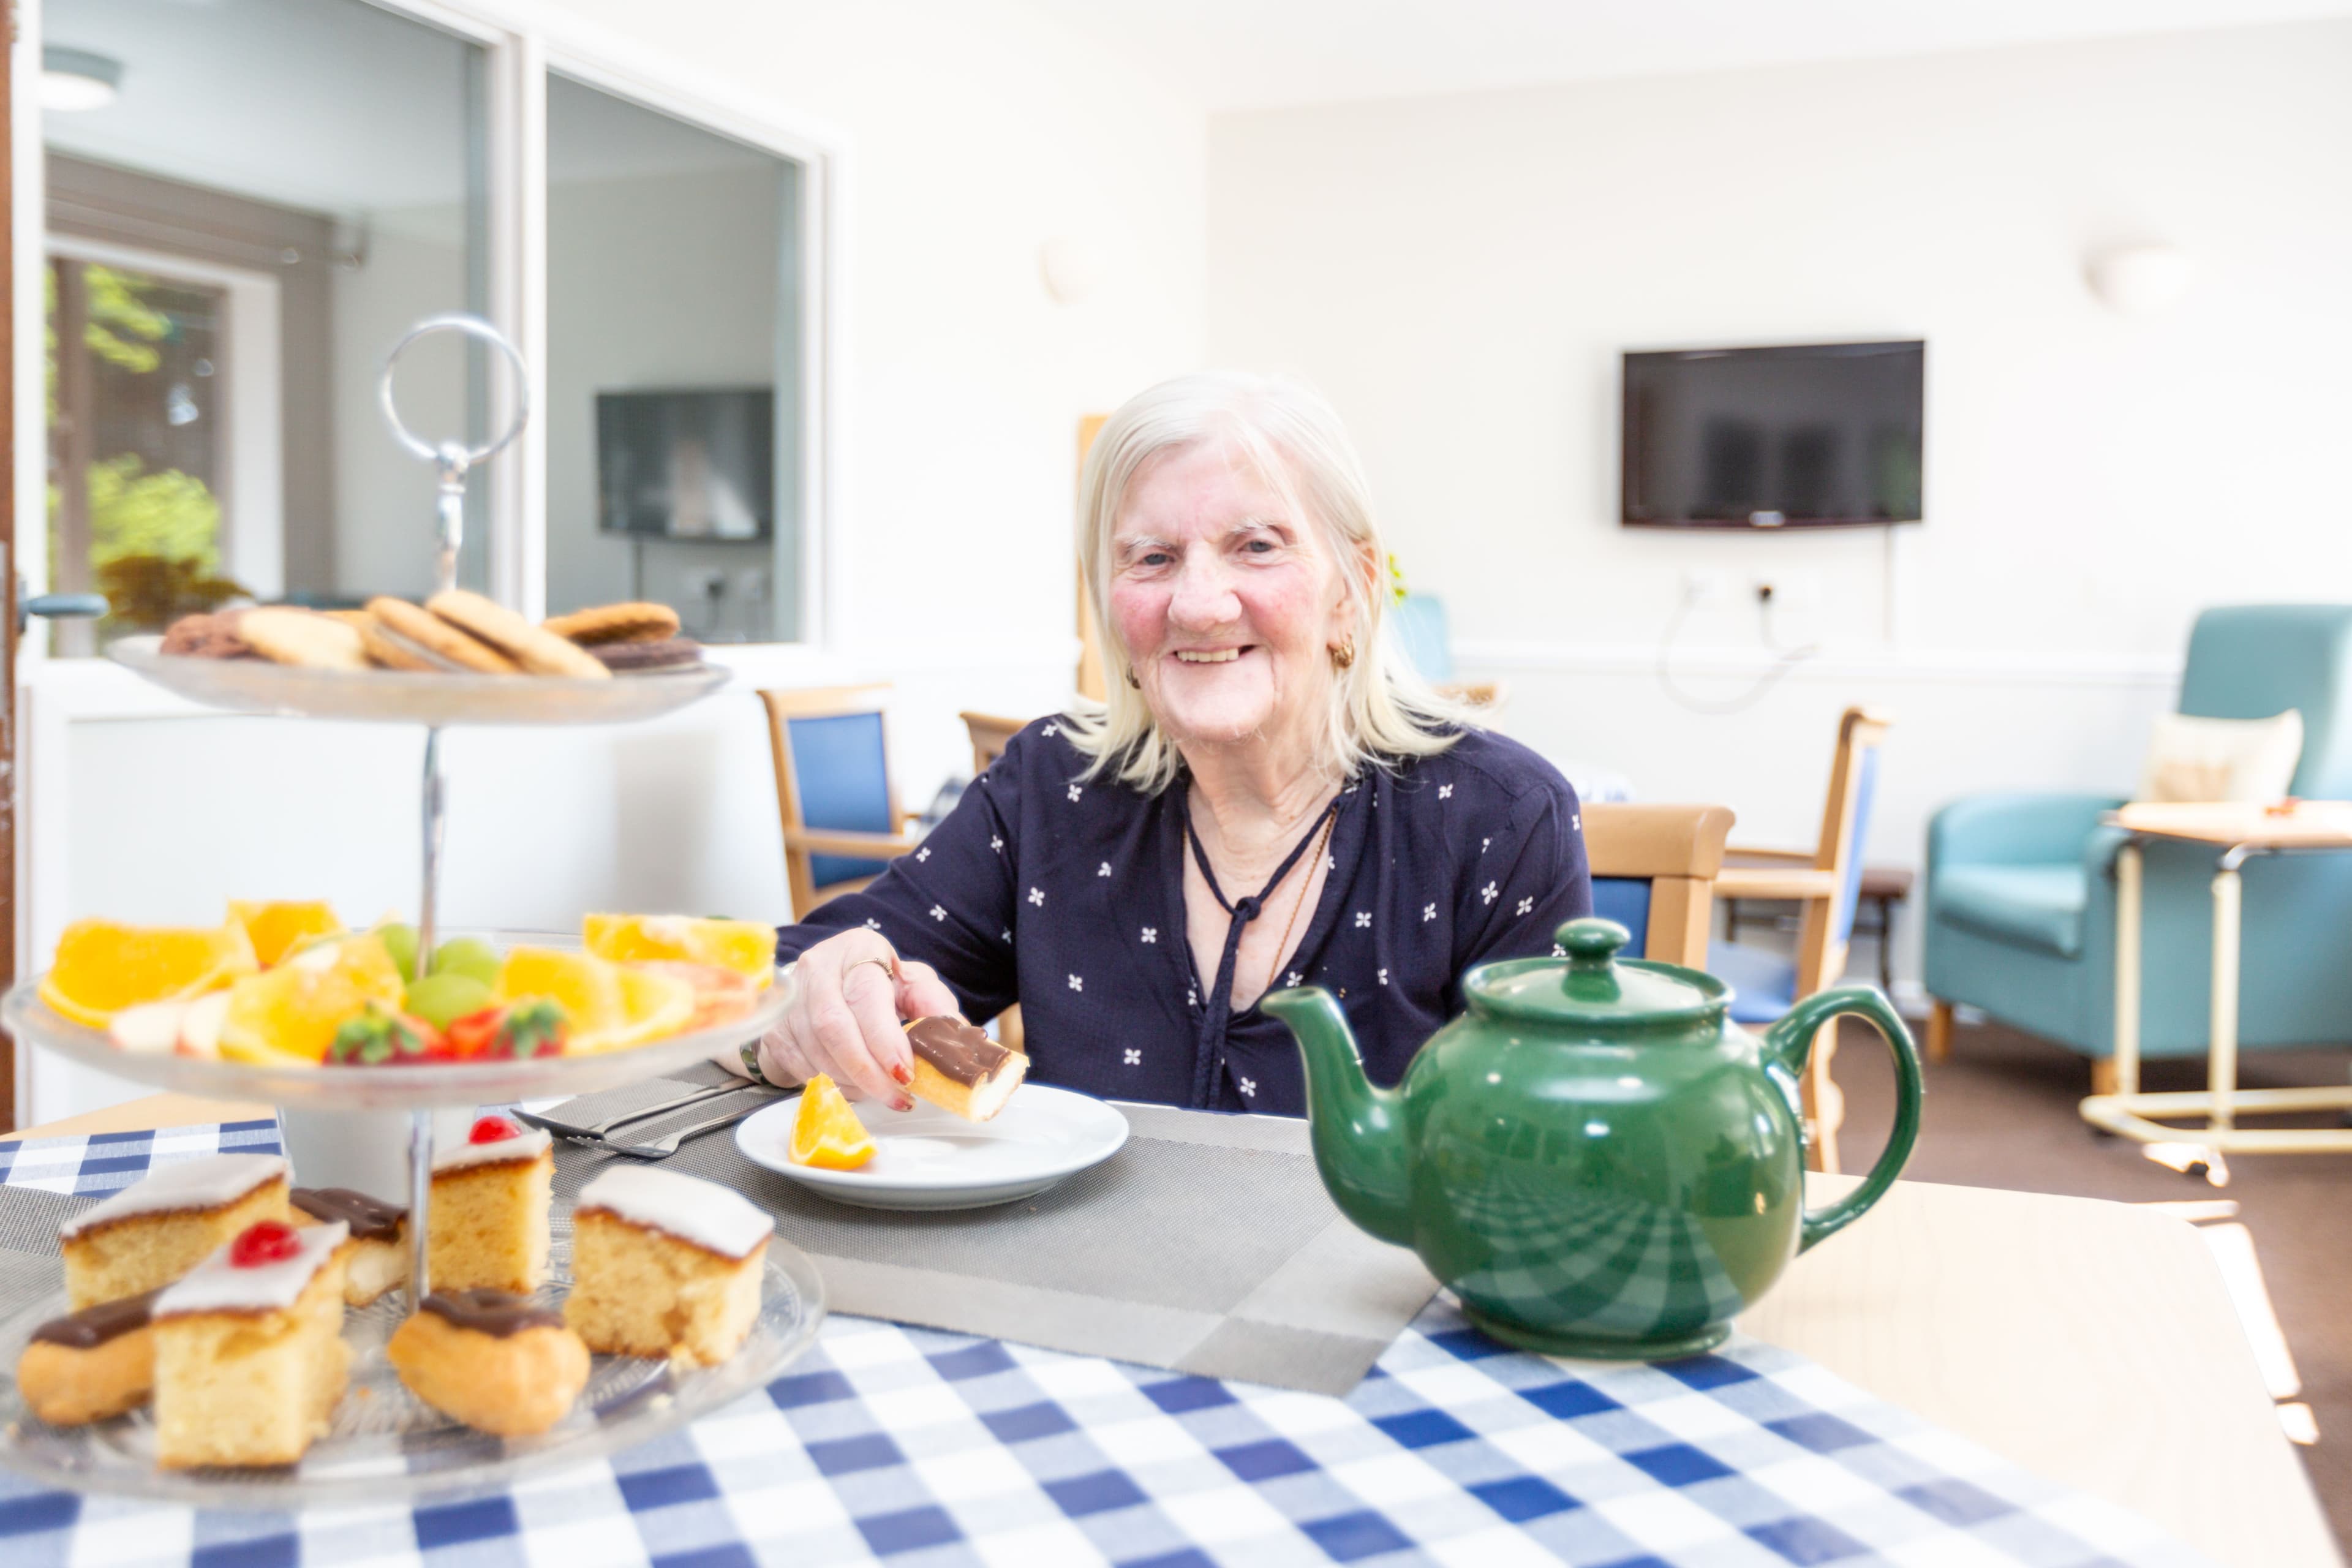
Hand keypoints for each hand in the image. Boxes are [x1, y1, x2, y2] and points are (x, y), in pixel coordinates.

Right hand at [755, 928, 960, 1106]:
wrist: (828, 985)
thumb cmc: (877, 983)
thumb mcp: (912, 982)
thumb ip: (935, 1004)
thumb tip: (959, 1035)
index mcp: (857, 949)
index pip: (866, 996)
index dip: (884, 1039)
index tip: (906, 1072)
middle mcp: (817, 969)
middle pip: (834, 1028)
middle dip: (869, 1072)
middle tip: (898, 1096)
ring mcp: (790, 1000)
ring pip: (816, 1053)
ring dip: (853, 1083)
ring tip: (882, 1092)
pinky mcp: (775, 1029)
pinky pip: (802, 1068)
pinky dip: (832, 1084)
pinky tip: (855, 1086)